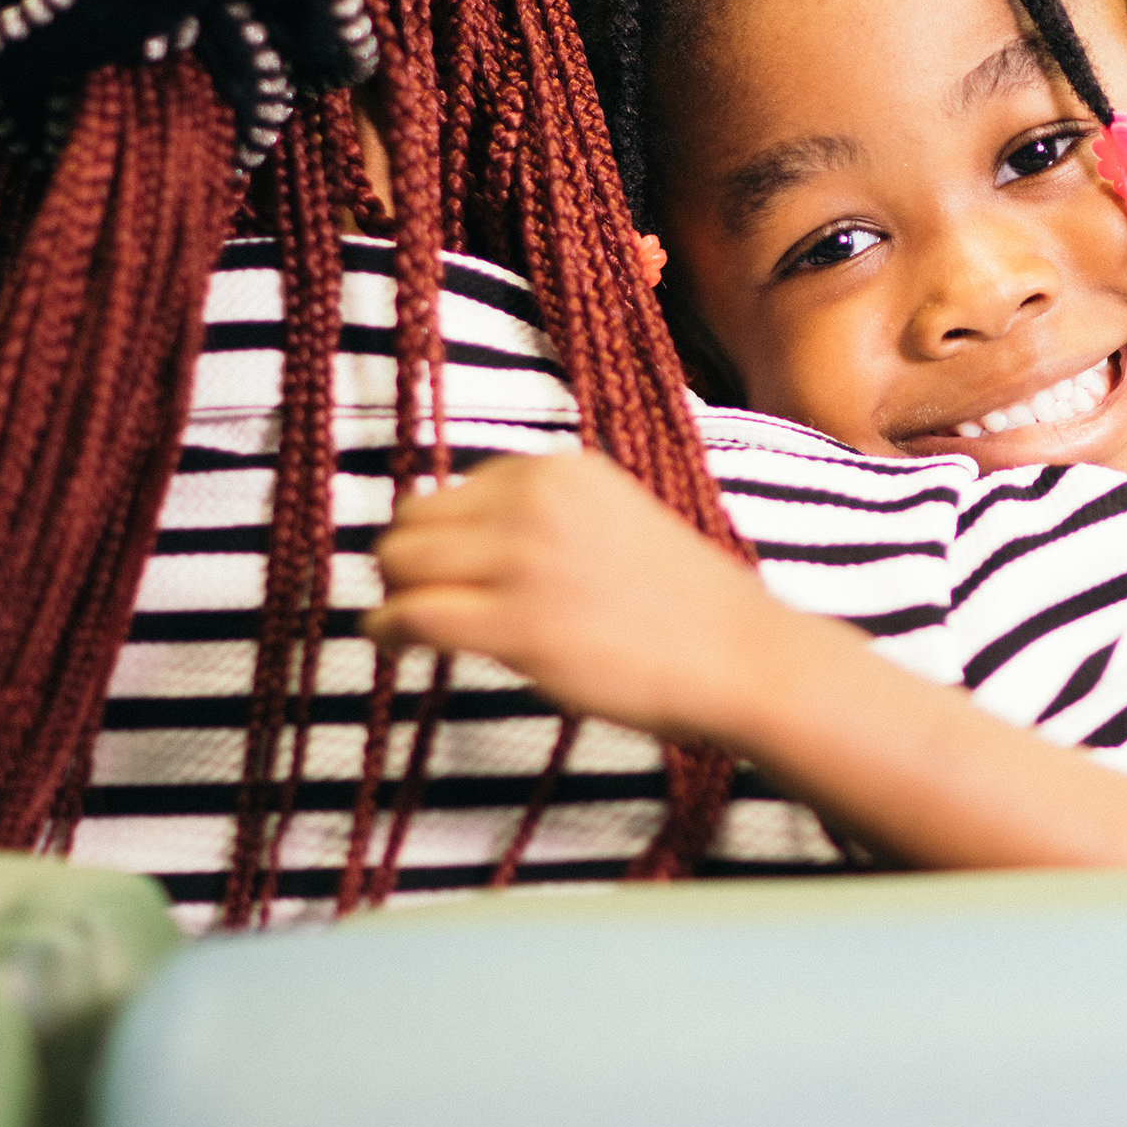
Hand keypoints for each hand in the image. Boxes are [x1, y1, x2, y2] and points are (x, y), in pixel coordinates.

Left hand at [367, 451, 776, 742]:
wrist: (740, 656)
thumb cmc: (686, 605)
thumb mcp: (615, 521)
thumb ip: (547, 517)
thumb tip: (465, 543)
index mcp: (561, 470)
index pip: (458, 489)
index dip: (445, 534)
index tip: (453, 570)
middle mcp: (535, 500)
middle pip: (414, 518)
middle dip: (410, 560)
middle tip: (424, 600)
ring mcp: (522, 559)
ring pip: (400, 562)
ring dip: (395, 593)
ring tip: (407, 626)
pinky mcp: (514, 623)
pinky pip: (410, 615)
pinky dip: (387, 630)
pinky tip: (395, 645)